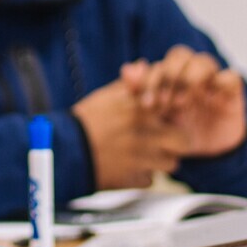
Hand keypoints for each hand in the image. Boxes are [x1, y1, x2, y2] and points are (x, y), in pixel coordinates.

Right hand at [72, 70, 188, 189]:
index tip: (167, 116)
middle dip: (176, 142)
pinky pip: (150, 180)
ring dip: (161, 160)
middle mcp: (145, 133)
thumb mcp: (106, 96)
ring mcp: (141, 159)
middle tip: (163, 141)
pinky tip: (129, 168)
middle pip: (183, 141)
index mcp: (140, 109)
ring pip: (171, 163)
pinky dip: (142, 176)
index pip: (177, 110)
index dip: (175, 114)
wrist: (62, 151)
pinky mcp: (132, 180)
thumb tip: (145, 65)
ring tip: (145, 155)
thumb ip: (129, 83)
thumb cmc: (85, 121)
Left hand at [136, 45, 246, 156]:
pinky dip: (222, 82)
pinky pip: (232, 76)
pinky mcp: (232, 92)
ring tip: (181, 103)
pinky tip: (210, 99)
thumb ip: (138, 92)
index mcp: (170, 77)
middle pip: (180, 54)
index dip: (151, 80)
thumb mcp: (155, 118)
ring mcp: (212, 80)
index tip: (145, 104)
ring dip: (189, 78)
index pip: (160, 64)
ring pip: (204, 61)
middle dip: (168, 76)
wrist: (205, 153)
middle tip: (163, 103)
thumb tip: (127, 69)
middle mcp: (190, 73)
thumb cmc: (175, 133)